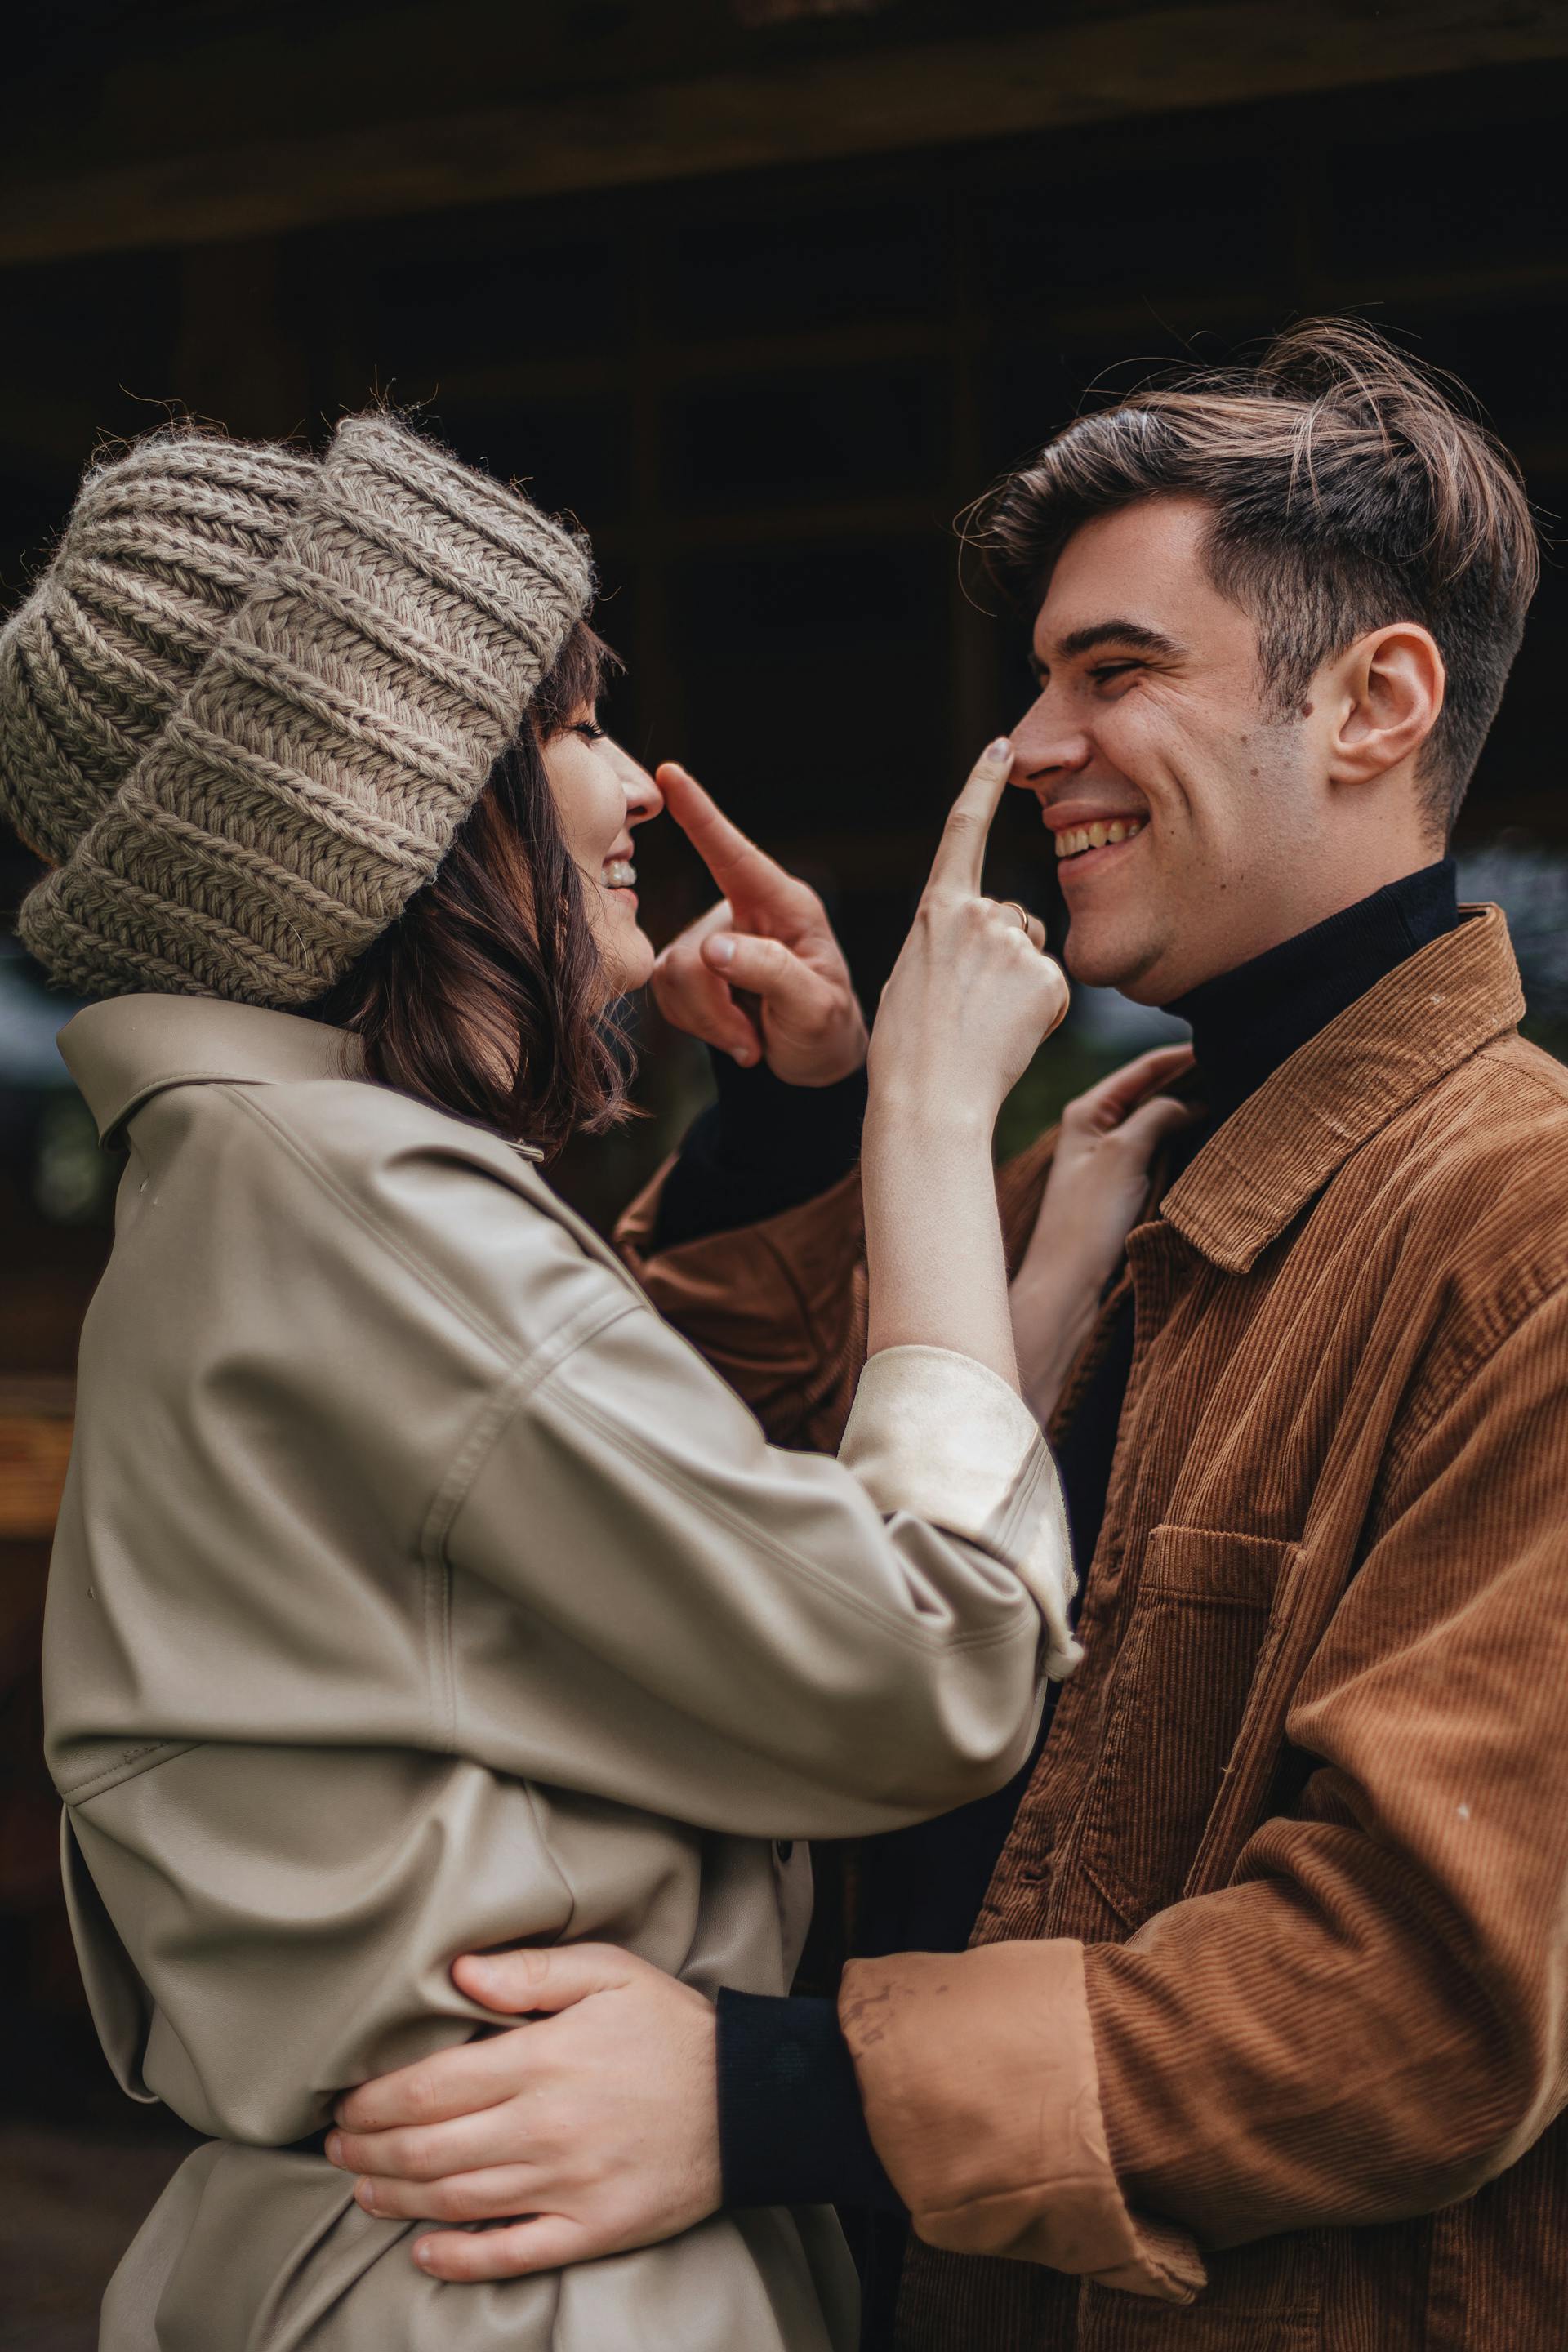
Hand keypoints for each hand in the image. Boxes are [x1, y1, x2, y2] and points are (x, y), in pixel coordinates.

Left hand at [325, 1945, 719, 2282]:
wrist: (752, 2102)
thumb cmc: (673, 2029)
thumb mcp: (611, 1973)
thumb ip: (532, 1971)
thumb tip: (459, 1973)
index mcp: (543, 2060)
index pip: (430, 2087)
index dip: (375, 2099)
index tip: (345, 2101)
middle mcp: (545, 2127)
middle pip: (429, 2148)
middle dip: (369, 2149)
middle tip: (336, 2146)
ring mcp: (567, 2185)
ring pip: (456, 2200)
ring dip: (397, 2197)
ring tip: (363, 2189)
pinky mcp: (592, 2230)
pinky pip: (511, 2253)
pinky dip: (458, 2258)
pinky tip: (423, 2252)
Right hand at [650, 762, 867, 1083]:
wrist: (814, 1064)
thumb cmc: (826, 1028)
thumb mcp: (815, 1006)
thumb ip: (771, 972)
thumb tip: (713, 948)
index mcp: (783, 905)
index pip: (735, 854)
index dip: (701, 814)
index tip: (671, 774)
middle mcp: (742, 912)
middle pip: (692, 952)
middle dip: (714, 1005)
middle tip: (751, 1041)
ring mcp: (712, 941)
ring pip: (672, 975)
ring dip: (708, 1021)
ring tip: (751, 1040)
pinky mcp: (690, 969)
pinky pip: (664, 993)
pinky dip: (697, 1026)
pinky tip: (735, 1036)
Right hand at [868, 738, 1067, 1136]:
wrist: (929, 1097)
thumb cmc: (909, 1050)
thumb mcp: (912, 977)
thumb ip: (948, 944)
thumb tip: (987, 947)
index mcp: (935, 910)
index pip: (962, 830)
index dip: (982, 783)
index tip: (1002, 745)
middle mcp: (978, 913)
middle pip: (1013, 920)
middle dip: (1003, 957)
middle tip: (968, 1009)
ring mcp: (1015, 944)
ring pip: (1033, 954)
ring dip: (1021, 986)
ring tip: (983, 1025)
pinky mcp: (1046, 977)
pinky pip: (1052, 989)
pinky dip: (1038, 1014)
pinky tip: (1007, 1037)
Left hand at [1011, 1046, 1196, 1421]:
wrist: (1068, 1284)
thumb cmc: (1087, 1219)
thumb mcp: (1125, 1154)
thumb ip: (1158, 1115)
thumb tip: (1191, 1100)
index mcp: (1087, 1110)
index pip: (1143, 1069)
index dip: (1181, 1056)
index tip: (1222, 1041)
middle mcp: (1094, 1127)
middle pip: (1150, 1090)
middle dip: (1189, 1079)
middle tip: (1235, 1065)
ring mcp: (1106, 1155)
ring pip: (1156, 1120)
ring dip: (1188, 1108)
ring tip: (1230, 1093)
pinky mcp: (1118, 1184)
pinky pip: (1157, 1148)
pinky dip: (1182, 1137)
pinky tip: (1208, 1134)